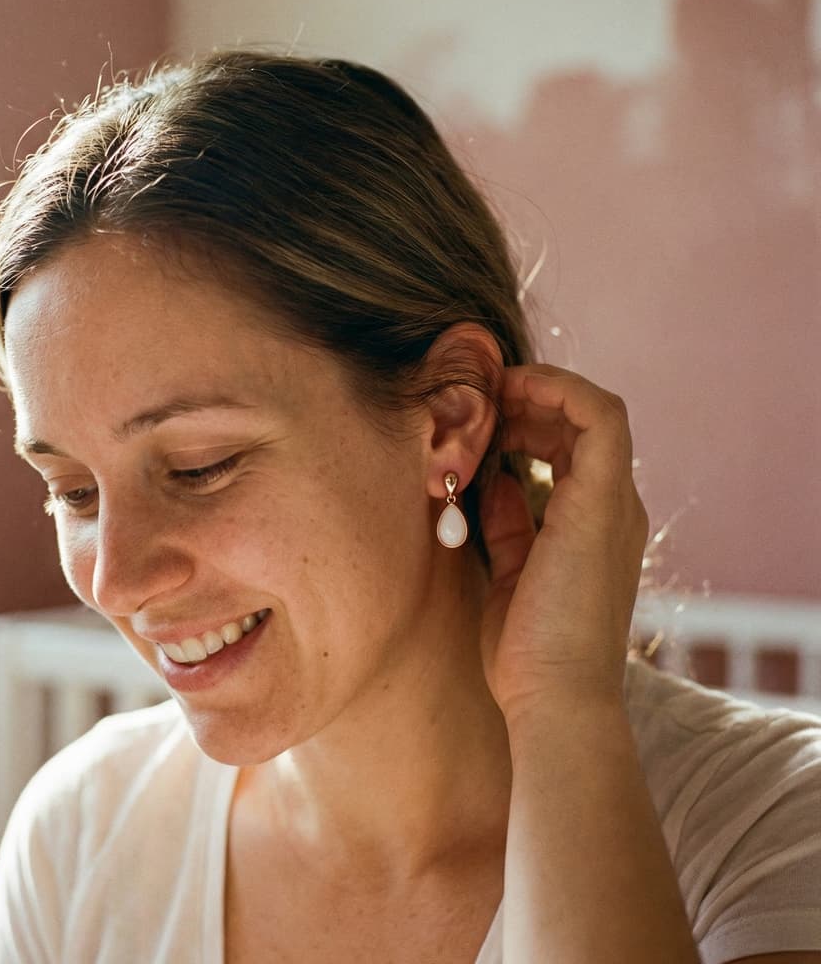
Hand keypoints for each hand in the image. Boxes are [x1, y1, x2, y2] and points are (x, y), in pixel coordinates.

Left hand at [478, 365, 647, 724]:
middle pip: (581, 423)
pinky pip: (599, 417)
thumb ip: (509, 526)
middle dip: (528, 400)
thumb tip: (496, 482)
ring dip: (539, 392)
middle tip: (478, 400)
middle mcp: (613, 509)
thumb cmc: (527, 652)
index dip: (528, 420)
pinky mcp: (602, 503)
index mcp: (594, 526)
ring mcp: (614, 505)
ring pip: (593, 411)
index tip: (480, 420)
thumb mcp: (508, 574)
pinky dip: (558, 391)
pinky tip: (511, 393)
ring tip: (488, 395)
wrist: (554, 700)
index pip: (572, 447)